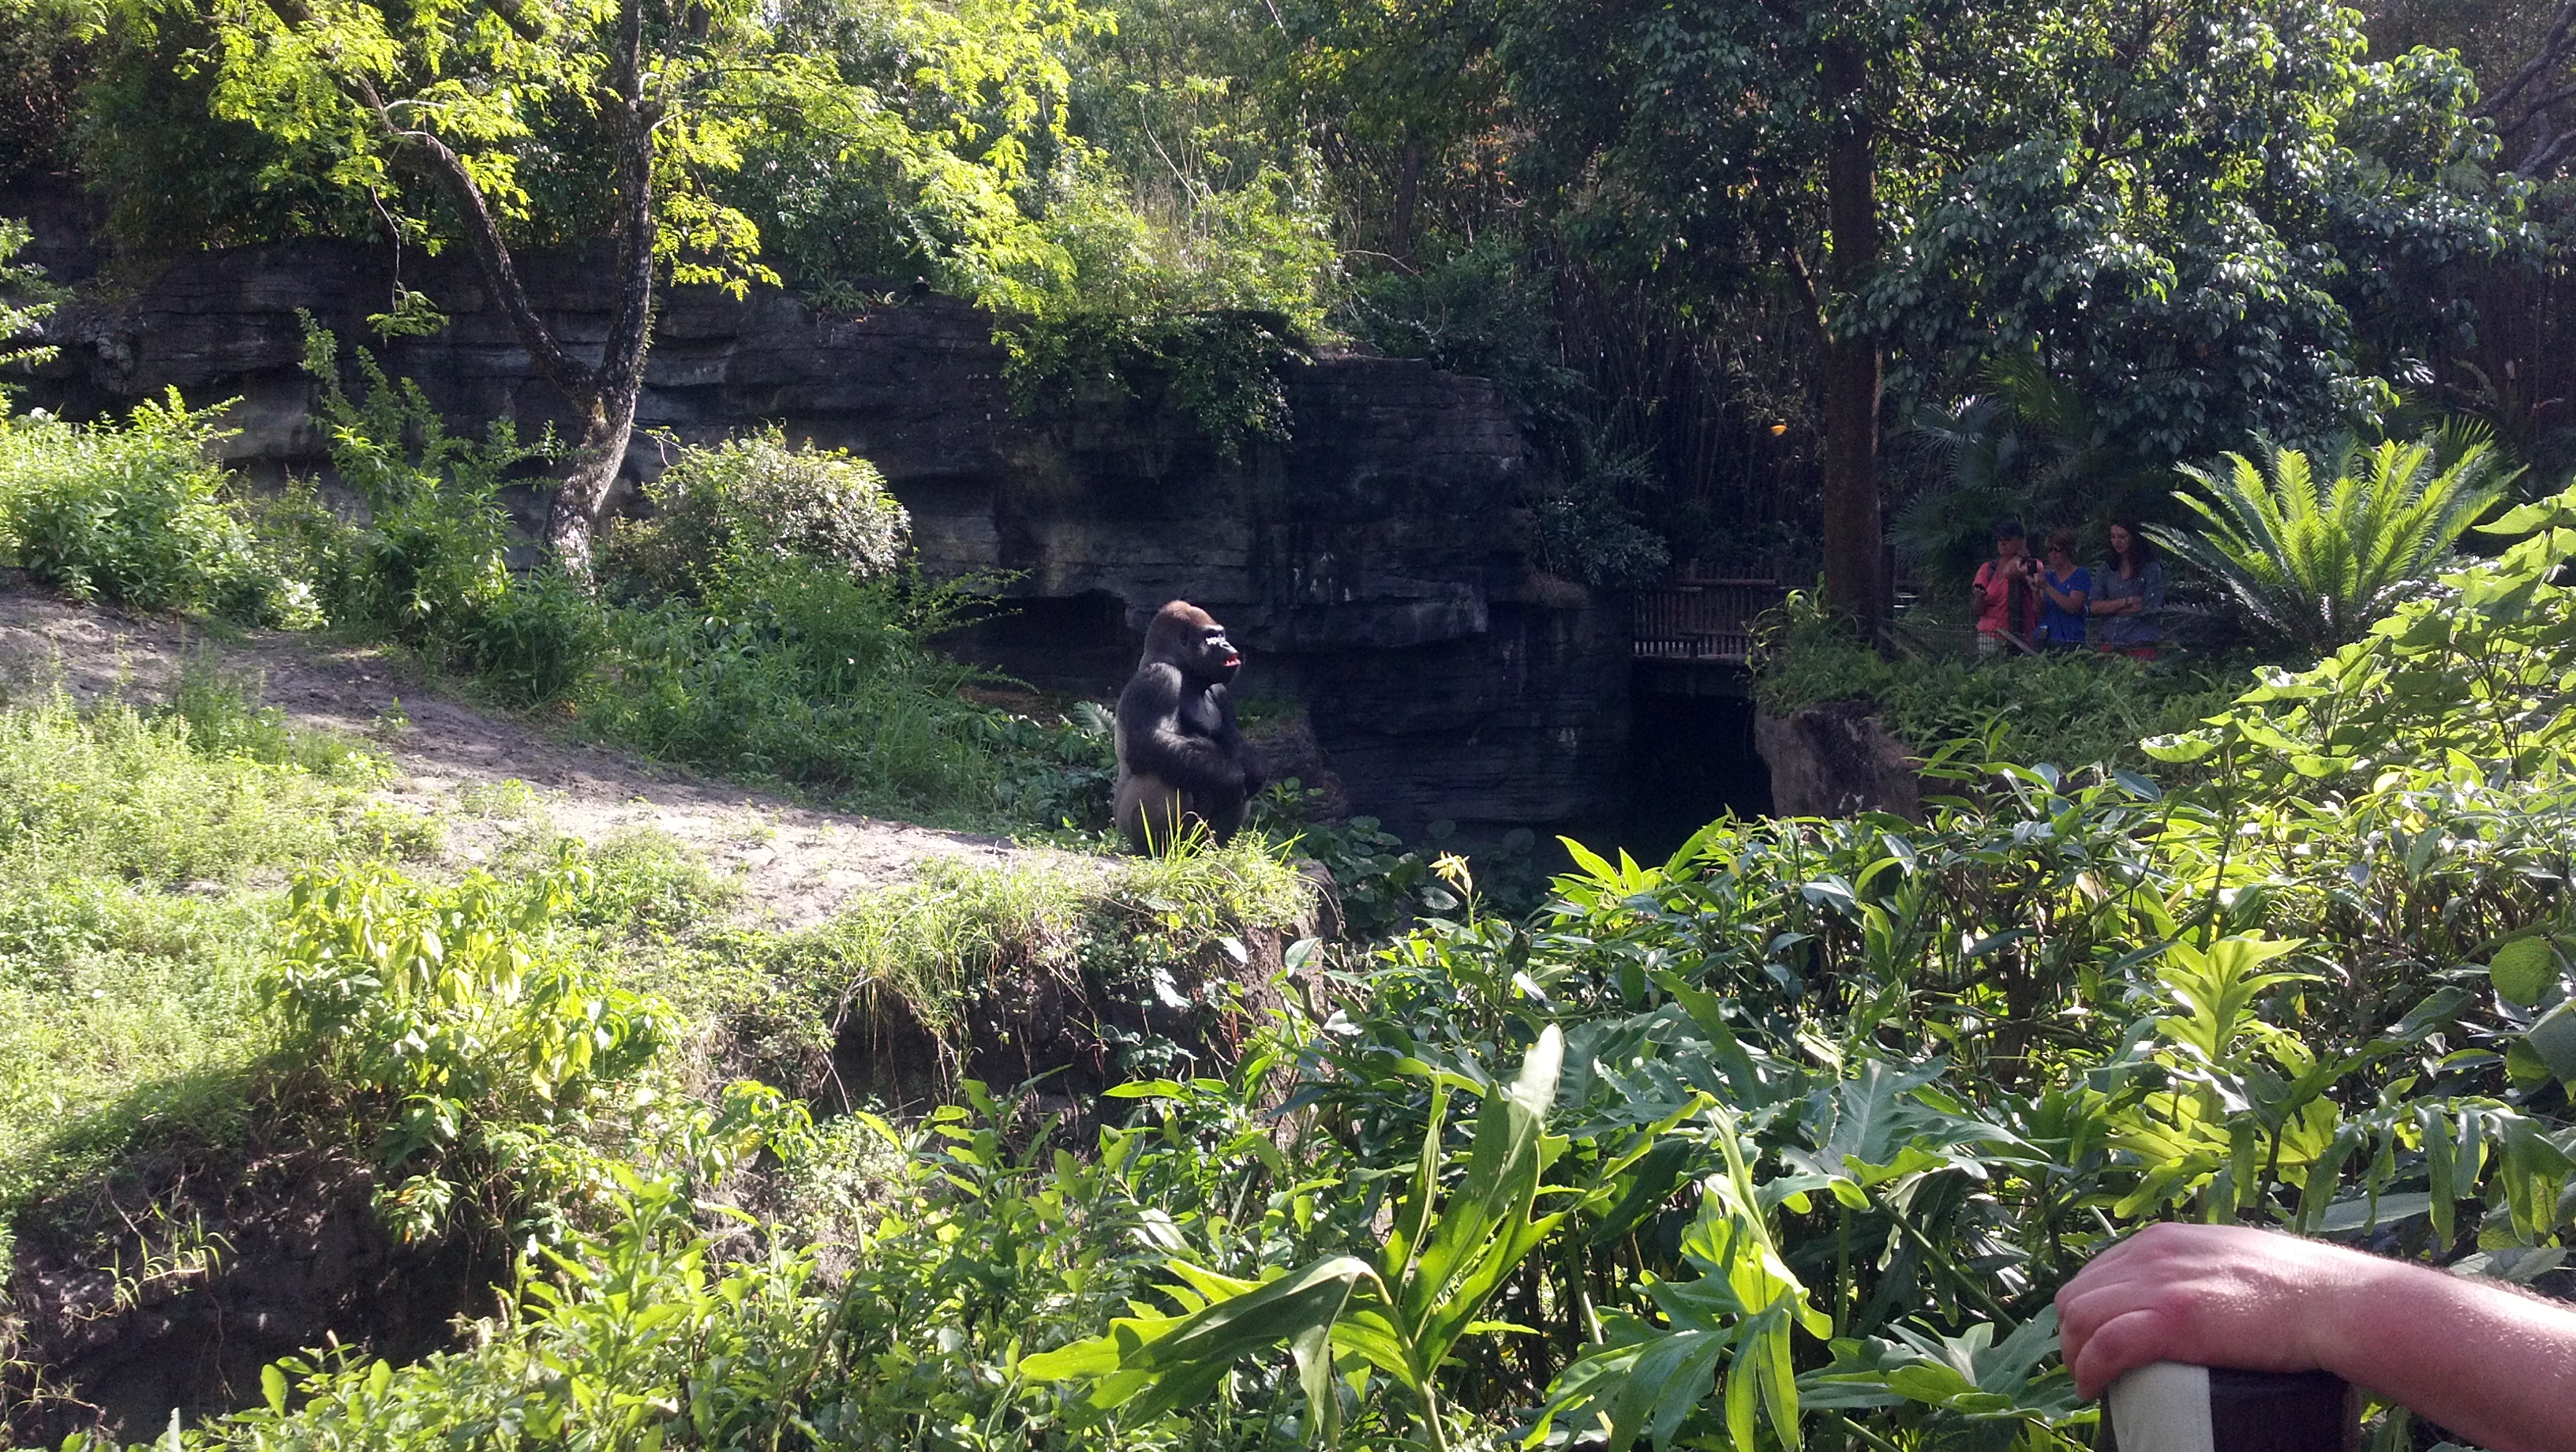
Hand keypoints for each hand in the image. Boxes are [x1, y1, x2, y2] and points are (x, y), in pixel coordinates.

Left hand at [2054, 1223, 2382, 1399]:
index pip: (2097, 1272)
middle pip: (2078, 1295)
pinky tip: (2091, 1388)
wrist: (2337, 1302)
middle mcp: (2151, 1255)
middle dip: (2074, 1333)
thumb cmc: (2299, 1289)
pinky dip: (2089, 1369)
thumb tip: (2195, 1294)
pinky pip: (2104, 1346)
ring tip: (2090, 1381)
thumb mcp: (2233, 1257)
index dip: (2089, 1310)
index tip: (2094, 1338)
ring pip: (2081, 1320)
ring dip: (2075, 1355)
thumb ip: (2204, 1267)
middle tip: (2088, 1365)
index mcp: (2163, 1240)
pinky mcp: (2172, 1321)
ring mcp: (2160, 1285)